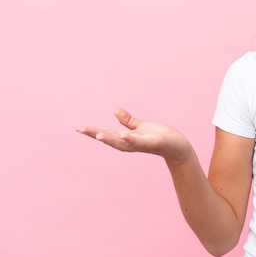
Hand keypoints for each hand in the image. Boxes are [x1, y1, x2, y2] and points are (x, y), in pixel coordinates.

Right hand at [76, 108, 192, 162]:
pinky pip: (141, 142)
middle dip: (95, 134)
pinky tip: (123, 135)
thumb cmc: (159, 137)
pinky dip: (132, 139)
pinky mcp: (153, 143)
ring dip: (111, 139)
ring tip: (98, 135)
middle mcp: (131, 143)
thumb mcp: (141, 127)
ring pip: (123, 142)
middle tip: (80, 129)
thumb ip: (127, 121)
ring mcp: (141, 144)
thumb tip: (114, 110)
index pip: (107, 134)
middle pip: (111, 139)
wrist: (177, 146)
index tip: (78, 127)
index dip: (92, 131)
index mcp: (127, 138)